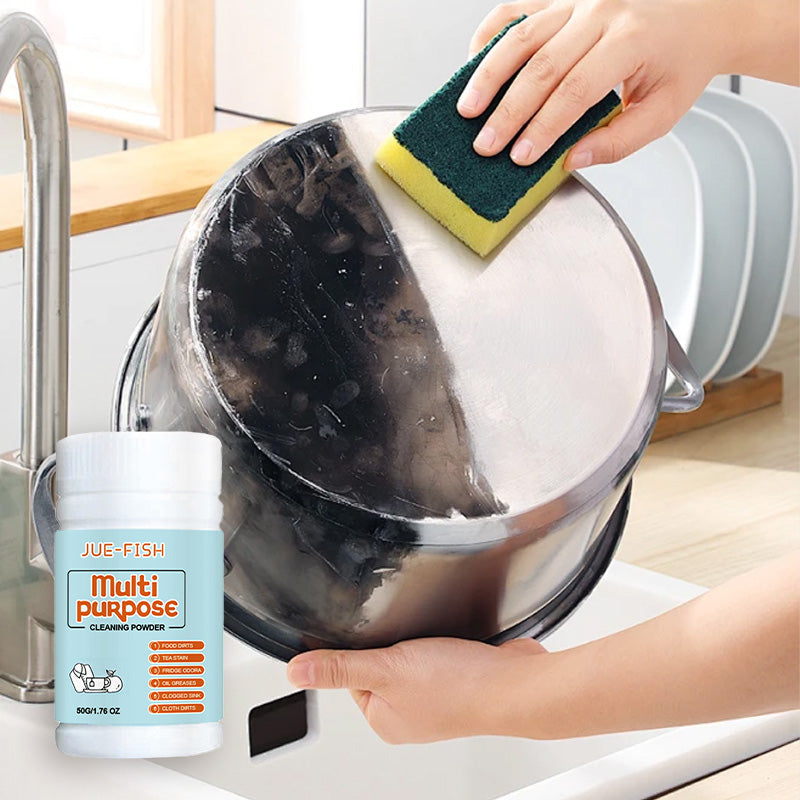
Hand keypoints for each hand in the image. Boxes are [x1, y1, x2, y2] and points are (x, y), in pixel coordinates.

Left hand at [287, 637, 546, 742]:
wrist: (517, 683)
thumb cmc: (460, 685)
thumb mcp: (387, 667)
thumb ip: (341, 666)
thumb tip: (296, 672)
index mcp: (383, 719)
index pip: (352, 673)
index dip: (363, 647)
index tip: (377, 636)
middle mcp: (408, 714)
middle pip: (382, 662)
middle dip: (395, 642)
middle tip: (411, 640)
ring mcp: (435, 698)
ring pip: (412, 657)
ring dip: (420, 641)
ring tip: (434, 642)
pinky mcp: (458, 681)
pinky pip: (439, 656)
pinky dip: (444, 644)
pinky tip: (451, 643)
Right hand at [457, 0, 728, 167]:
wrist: (701, 13)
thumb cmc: (681, 63)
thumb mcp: (663, 112)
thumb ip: (618, 141)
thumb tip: (572, 160)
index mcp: (631, 40)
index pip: (576, 91)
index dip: (544, 127)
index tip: (521, 156)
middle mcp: (602, 12)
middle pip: (542, 66)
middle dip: (509, 111)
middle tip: (486, 145)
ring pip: (522, 36)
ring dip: (489, 75)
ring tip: (467, 109)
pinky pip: (518, 9)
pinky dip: (491, 35)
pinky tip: (474, 62)